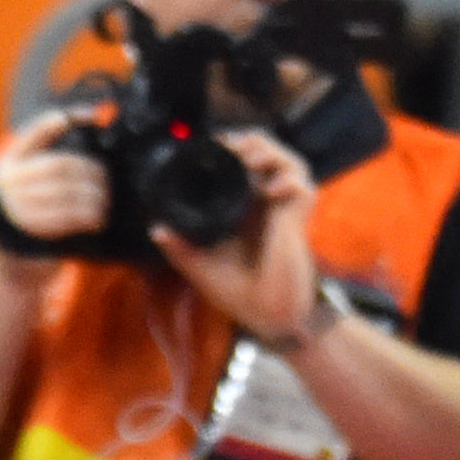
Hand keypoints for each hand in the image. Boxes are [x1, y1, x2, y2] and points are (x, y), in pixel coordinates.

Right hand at [0, 108, 109, 267]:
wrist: (14, 251)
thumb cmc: (35, 205)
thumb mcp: (35, 175)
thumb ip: (55, 148)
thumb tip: (94, 115)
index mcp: (11, 161)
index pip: (35, 133)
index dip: (57, 122)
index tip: (85, 115)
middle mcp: (8, 180)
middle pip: (62, 165)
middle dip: (91, 172)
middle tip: (105, 181)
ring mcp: (15, 204)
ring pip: (67, 192)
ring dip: (95, 197)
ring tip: (104, 201)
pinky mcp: (28, 226)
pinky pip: (67, 217)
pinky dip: (89, 216)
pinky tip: (98, 218)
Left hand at [155, 129, 322, 342]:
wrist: (269, 317)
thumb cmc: (241, 295)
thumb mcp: (201, 268)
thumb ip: (180, 249)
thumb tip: (157, 229)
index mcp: (245, 210)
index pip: (243, 166)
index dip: (231, 149)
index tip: (211, 149)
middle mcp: (267, 205)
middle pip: (269, 154)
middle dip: (251, 142)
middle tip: (230, 148)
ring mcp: (285, 211)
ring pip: (290, 162)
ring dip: (271, 153)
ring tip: (249, 159)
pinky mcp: (300, 220)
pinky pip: (302, 186)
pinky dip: (288, 180)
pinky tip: (270, 190)